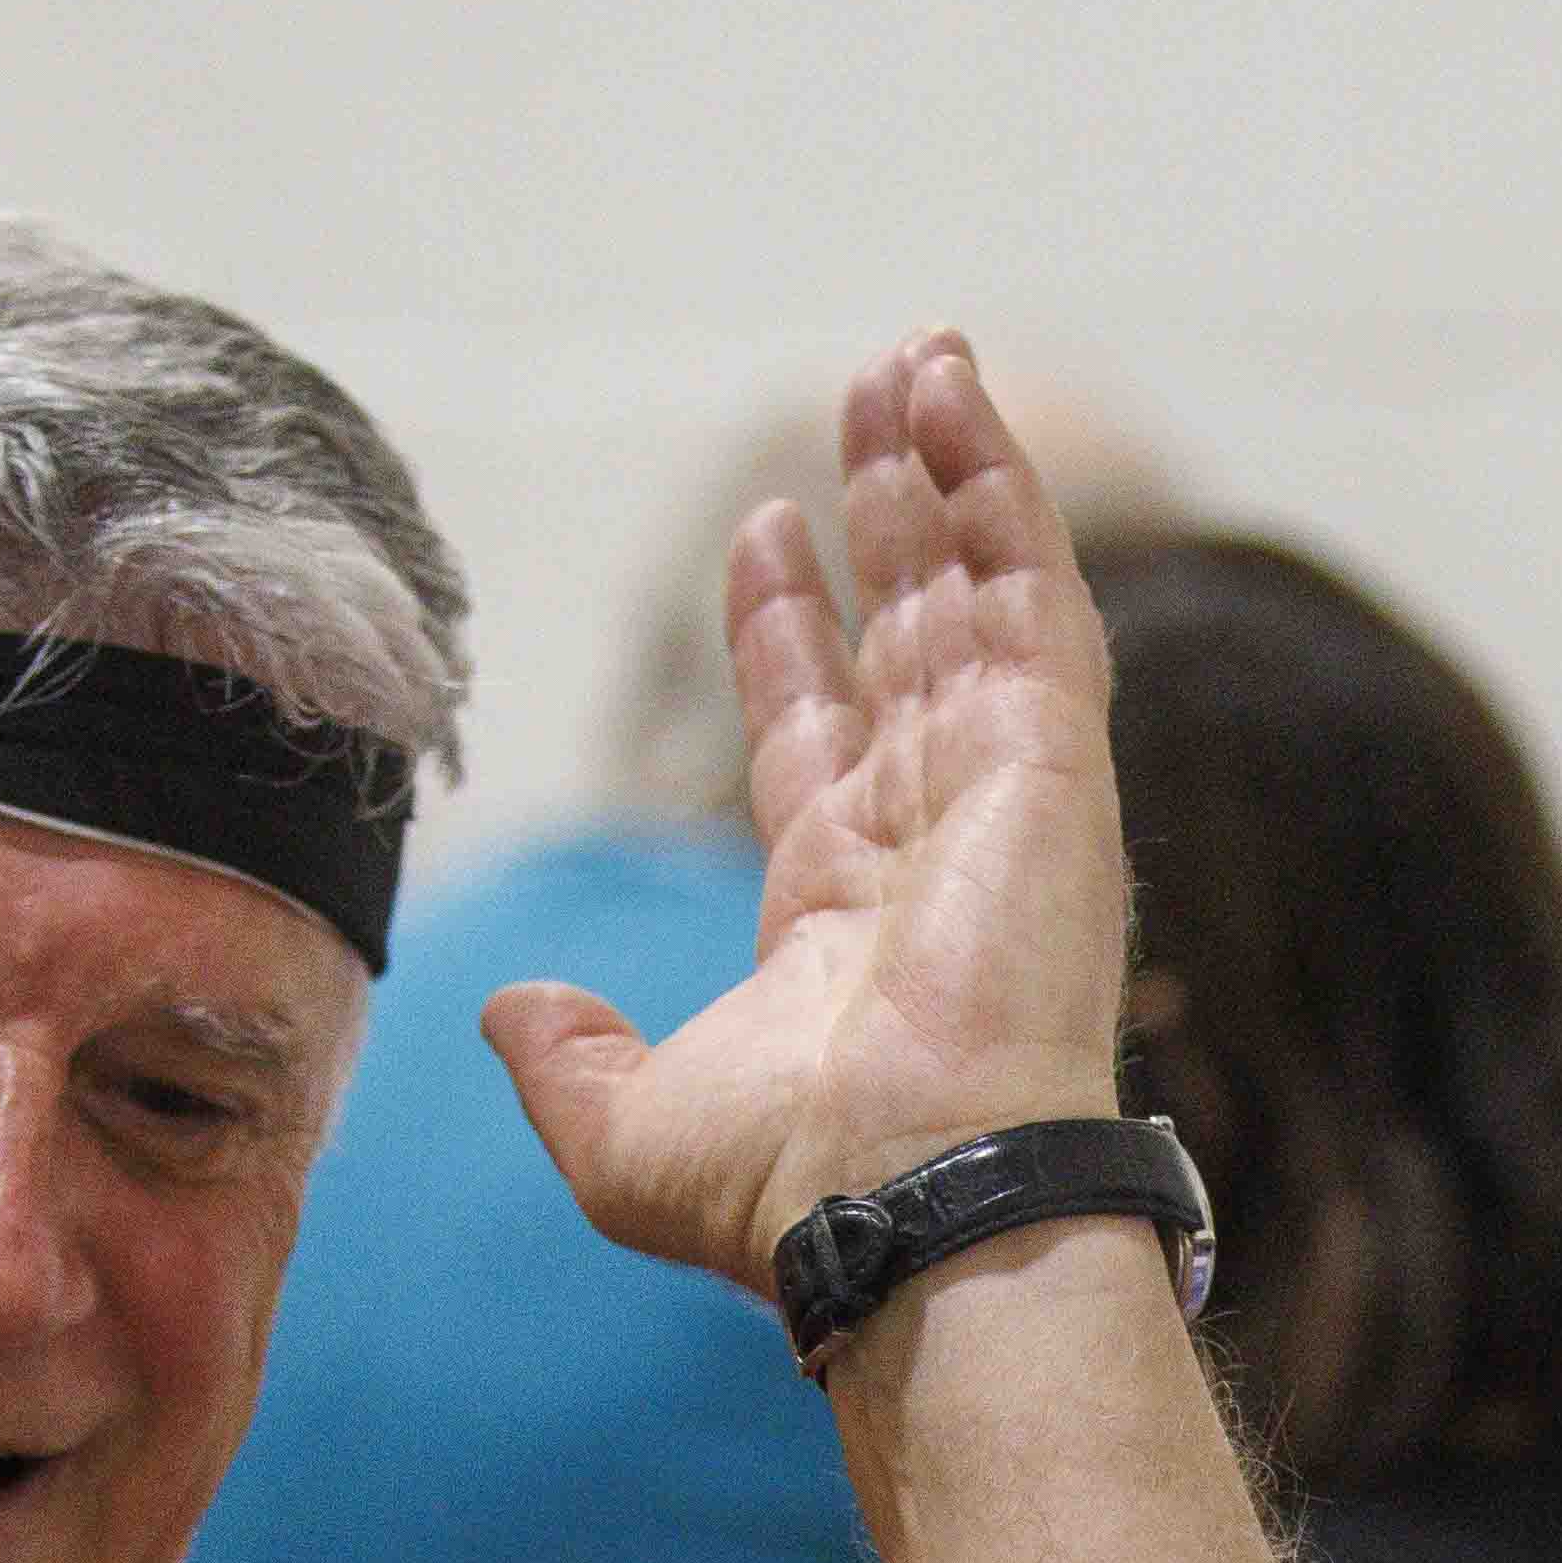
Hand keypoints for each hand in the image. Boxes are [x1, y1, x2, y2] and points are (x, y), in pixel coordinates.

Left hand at [488, 333, 1130, 1297]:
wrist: (911, 1204)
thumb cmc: (791, 1192)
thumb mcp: (625, 1132)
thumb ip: (564, 1063)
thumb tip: (506, 1010)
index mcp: (848, 905)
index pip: (820, 725)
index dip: (789, 624)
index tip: (767, 530)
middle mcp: (937, 835)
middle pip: (910, 634)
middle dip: (888, 517)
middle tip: (865, 402)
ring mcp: (1005, 791)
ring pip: (978, 592)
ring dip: (949, 472)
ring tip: (919, 358)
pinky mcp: (1054, 759)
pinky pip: (1031, 590)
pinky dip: (998, 489)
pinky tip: (957, 397)